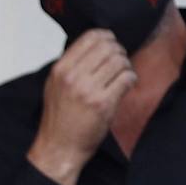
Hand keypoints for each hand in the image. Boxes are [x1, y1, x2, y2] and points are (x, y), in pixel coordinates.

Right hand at [29, 30, 136, 184]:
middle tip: (120, 61)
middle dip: (119, 51)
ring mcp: (88, 91)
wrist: (59, 148)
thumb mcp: (54, 86)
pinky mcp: (104, 104)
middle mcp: (73, 77)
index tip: (112, 43)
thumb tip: (94, 45)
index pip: (90, 36)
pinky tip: (126, 85)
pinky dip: (131, 79)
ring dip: (126, 66)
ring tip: (123, 75)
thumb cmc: (59, 119)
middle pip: (108, 47)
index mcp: (61, 69)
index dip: (107, 36)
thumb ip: (70, 65)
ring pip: (119, 61)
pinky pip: (126, 79)